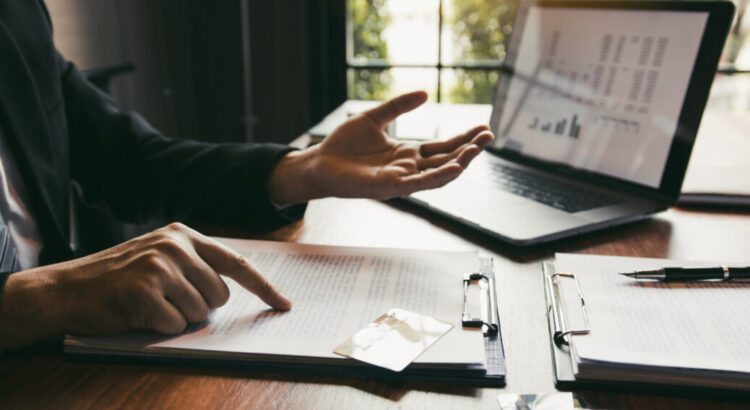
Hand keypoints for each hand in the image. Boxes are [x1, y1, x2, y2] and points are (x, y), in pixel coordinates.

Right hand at [0, 223, 289, 348]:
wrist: (65, 288)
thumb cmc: (117, 277)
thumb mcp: (158, 255)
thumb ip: (195, 264)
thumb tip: (232, 291)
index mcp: (183, 235)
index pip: (236, 263)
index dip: (263, 287)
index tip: (284, 304)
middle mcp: (175, 245)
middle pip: (219, 295)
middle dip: (199, 306)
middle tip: (165, 299)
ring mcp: (159, 266)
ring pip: (199, 312)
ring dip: (177, 317)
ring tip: (148, 303)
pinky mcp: (144, 290)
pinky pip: (174, 325)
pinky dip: (159, 328)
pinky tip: (137, 313)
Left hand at [269, 91, 493, 203]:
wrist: (319, 163)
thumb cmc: (343, 145)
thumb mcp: (373, 117)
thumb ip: (399, 106)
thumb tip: (426, 93)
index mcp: (407, 154)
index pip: (442, 147)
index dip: (463, 139)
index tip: (484, 129)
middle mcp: (408, 169)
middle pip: (446, 160)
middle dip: (469, 150)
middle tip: (489, 137)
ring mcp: (401, 180)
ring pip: (438, 175)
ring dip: (459, 163)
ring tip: (477, 151)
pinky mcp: (389, 188)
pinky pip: (419, 185)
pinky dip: (438, 177)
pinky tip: (455, 167)